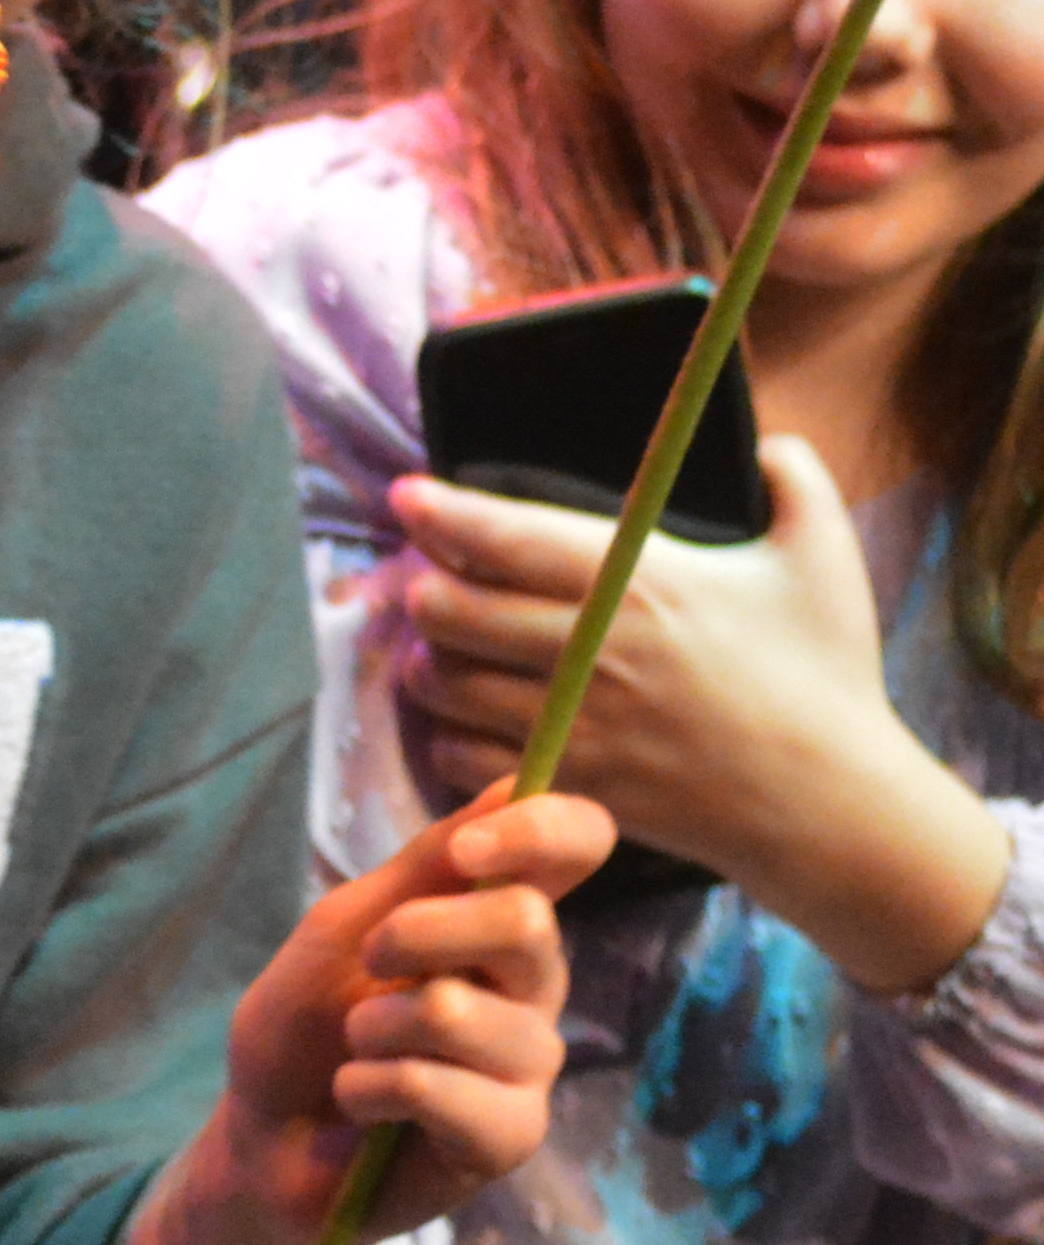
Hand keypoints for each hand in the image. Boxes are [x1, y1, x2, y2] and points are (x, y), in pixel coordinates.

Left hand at [103, 780, 602, 1244]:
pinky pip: (445, 1090)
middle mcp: (530, 985)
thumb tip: (512, 780)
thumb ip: (429, 865)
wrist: (265, 1135)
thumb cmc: (306, 1022)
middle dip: (417, 934)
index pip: (575, 847)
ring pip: (465, 1013)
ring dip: (375, 1028)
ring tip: (357, 1051)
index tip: (468, 853)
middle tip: (368, 963)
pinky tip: (363, 1102)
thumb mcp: (347, 925)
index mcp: (495, 919)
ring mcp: (528, 1063)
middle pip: (527, 924)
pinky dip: (374, 1088)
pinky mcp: (510, 1135)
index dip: (543, 832)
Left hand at [392, 447, 1008, 986]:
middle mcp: (593, 650)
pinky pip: (465, 757)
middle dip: (422, 591)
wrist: (840, 805)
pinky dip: (449, 737)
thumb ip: (797, 481)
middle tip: (429, 585)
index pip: (504, 536)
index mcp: (639, 582)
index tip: (405, 496)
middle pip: (449, 609)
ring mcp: (578, 722)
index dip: (439, 513)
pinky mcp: (575, 784)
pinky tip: (467, 722)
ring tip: (440, 652)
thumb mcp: (825, 561)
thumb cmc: (830, 677)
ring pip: (445, 683)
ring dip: (428, 663)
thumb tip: (768, 439)